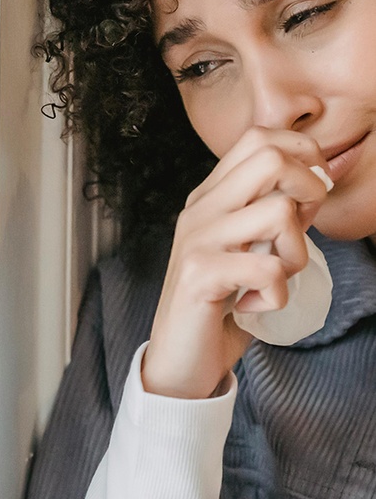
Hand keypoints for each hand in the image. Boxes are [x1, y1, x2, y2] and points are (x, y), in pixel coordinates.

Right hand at [141, 126, 329, 398]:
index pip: (258, 138)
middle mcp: (199, 211)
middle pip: (270, 158)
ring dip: (296, 254)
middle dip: (309, 191)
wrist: (180, 360)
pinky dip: (277, 295)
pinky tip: (254, 305)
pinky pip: (269, 269)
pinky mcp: (199, 275)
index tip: (307, 198)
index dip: (301, 155)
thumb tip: (319, 182)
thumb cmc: (220, 307)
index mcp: (209, 198)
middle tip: (299, 233)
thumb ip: (274, 217)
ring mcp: (196, 240)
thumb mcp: (249, 252)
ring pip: (279, 213)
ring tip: (274, 280)